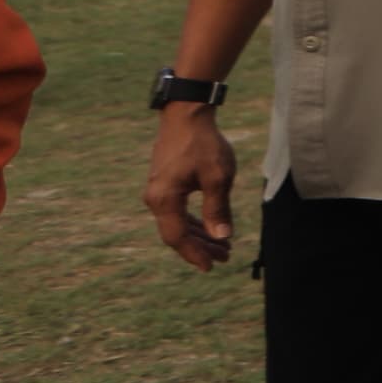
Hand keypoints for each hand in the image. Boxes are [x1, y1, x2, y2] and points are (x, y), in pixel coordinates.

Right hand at [147, 105, 238, 267]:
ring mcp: (158, 191)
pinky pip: (178, 211)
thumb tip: (221, 237)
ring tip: (223, 246)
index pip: (177, 237)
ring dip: (200, 235)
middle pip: (177, 233)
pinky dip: (194, 221)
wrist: (187, 115)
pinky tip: (211, 227)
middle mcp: (155, 198)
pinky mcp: (165, 184)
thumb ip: (218, 209)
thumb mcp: (217, 178)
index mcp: (164, 199)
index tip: (211, 266)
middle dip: (201, 247)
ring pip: (178, 223)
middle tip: (226, 257)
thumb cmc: (203, 144)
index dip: (194, 254)